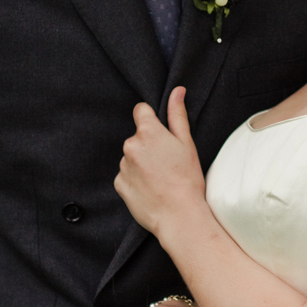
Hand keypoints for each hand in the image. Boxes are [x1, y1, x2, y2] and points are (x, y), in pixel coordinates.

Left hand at [114, 89, 205, 238]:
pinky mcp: (119, 184)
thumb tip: (177, 91)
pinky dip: (136, 179)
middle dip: (149, 145)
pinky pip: (126, 175)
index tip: (162, 134)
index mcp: (148, 132)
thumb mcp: (187, 143)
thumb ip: (177, 114)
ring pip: (132, 157)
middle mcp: (130, 145)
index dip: (152, 119)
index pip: (141, 111)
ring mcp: (123, 165)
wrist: (179, 215)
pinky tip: (151, 188)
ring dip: (142, 163)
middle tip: (167, 162)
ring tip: (161, 178)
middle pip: (138, 137)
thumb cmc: (187, 179)